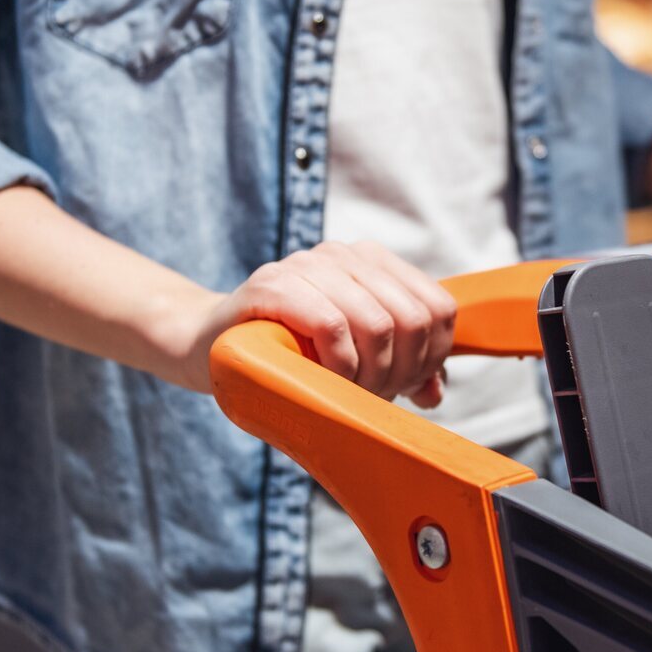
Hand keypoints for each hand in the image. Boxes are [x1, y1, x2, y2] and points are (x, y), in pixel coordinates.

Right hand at [176, 241, 456, 405]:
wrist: (213, 347)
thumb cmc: (290, 353)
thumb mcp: (354, 359)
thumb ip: (398, 368)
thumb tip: (435, 393)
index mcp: (372, 261)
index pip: (438, 308)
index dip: (432, 356)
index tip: (406, 386)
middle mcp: (343, 254)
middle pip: (413, 319)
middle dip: (401, 371)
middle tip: (374, 397)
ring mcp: (305, 265)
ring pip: (377, 323)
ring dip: (369, 375)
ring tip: (348, 393)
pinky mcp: (272, 286)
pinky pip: (331, 325)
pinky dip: (339, 365)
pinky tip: (327, 380)